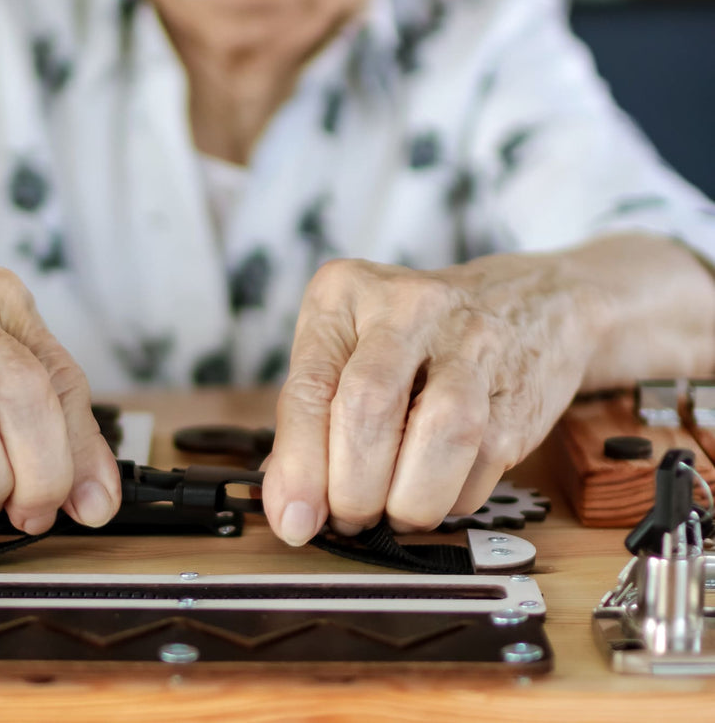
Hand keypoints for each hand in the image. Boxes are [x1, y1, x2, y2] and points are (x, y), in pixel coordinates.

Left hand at [261, 254, 591, 545]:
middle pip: (370, 405)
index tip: (294, 521)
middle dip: (353, 488)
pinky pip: (482, 464)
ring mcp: (472, 344)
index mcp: (345, 293)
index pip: (311, 385)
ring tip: (392, 515)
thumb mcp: (342, 350)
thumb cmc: (406, 338)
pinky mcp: (517, 393)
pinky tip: (434, 493)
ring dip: (407, 501)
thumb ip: (308, 420)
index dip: (300, 465)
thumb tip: (290, 507)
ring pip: (440, 432)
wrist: (524, 305)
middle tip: (347, 519)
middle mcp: (408, 306)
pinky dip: (450, 500)